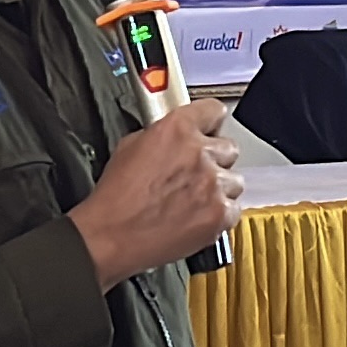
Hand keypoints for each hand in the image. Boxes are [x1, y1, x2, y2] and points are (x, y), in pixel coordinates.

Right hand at [72, 100, 243, 287]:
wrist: (111, 236)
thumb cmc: (116, 197)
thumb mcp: (130, 146)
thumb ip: (163, 135)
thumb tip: (178, 136)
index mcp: (177, 129)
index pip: (214, 111)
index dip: (211, 123)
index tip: (210, 130)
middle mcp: (200, 153)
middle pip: (229, 148)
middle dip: (215, 159)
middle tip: (196, 173)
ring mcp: (213, 184)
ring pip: (235, 180)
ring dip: (220, 188)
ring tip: (195, 199)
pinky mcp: (219, 214)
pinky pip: (234, 208)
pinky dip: (220, 213)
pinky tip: (198, 216)